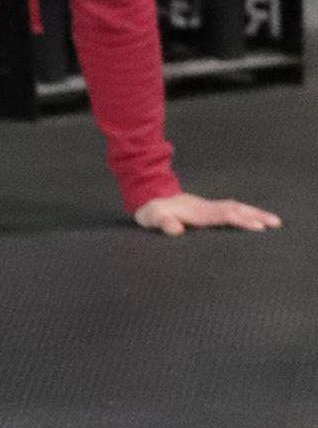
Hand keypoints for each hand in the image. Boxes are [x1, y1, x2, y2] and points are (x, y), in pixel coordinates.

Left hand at [134, 192, 280, 236]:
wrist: (150, 197)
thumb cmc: (152, 211)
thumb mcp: (152, 217)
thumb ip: (162, 222)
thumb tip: (175, 230)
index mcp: (198, 212)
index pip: (224, 216)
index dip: (240, 221)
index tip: (258, 227)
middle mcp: (207, 208)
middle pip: (236, 209)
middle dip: (256, 215)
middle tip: (276, 223)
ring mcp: (209, 208)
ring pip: (236, 208)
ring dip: (255, 213)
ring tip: (274, 222)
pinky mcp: (209, 210)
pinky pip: (232, 210)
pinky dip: (246, 213)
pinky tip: (256, 218)